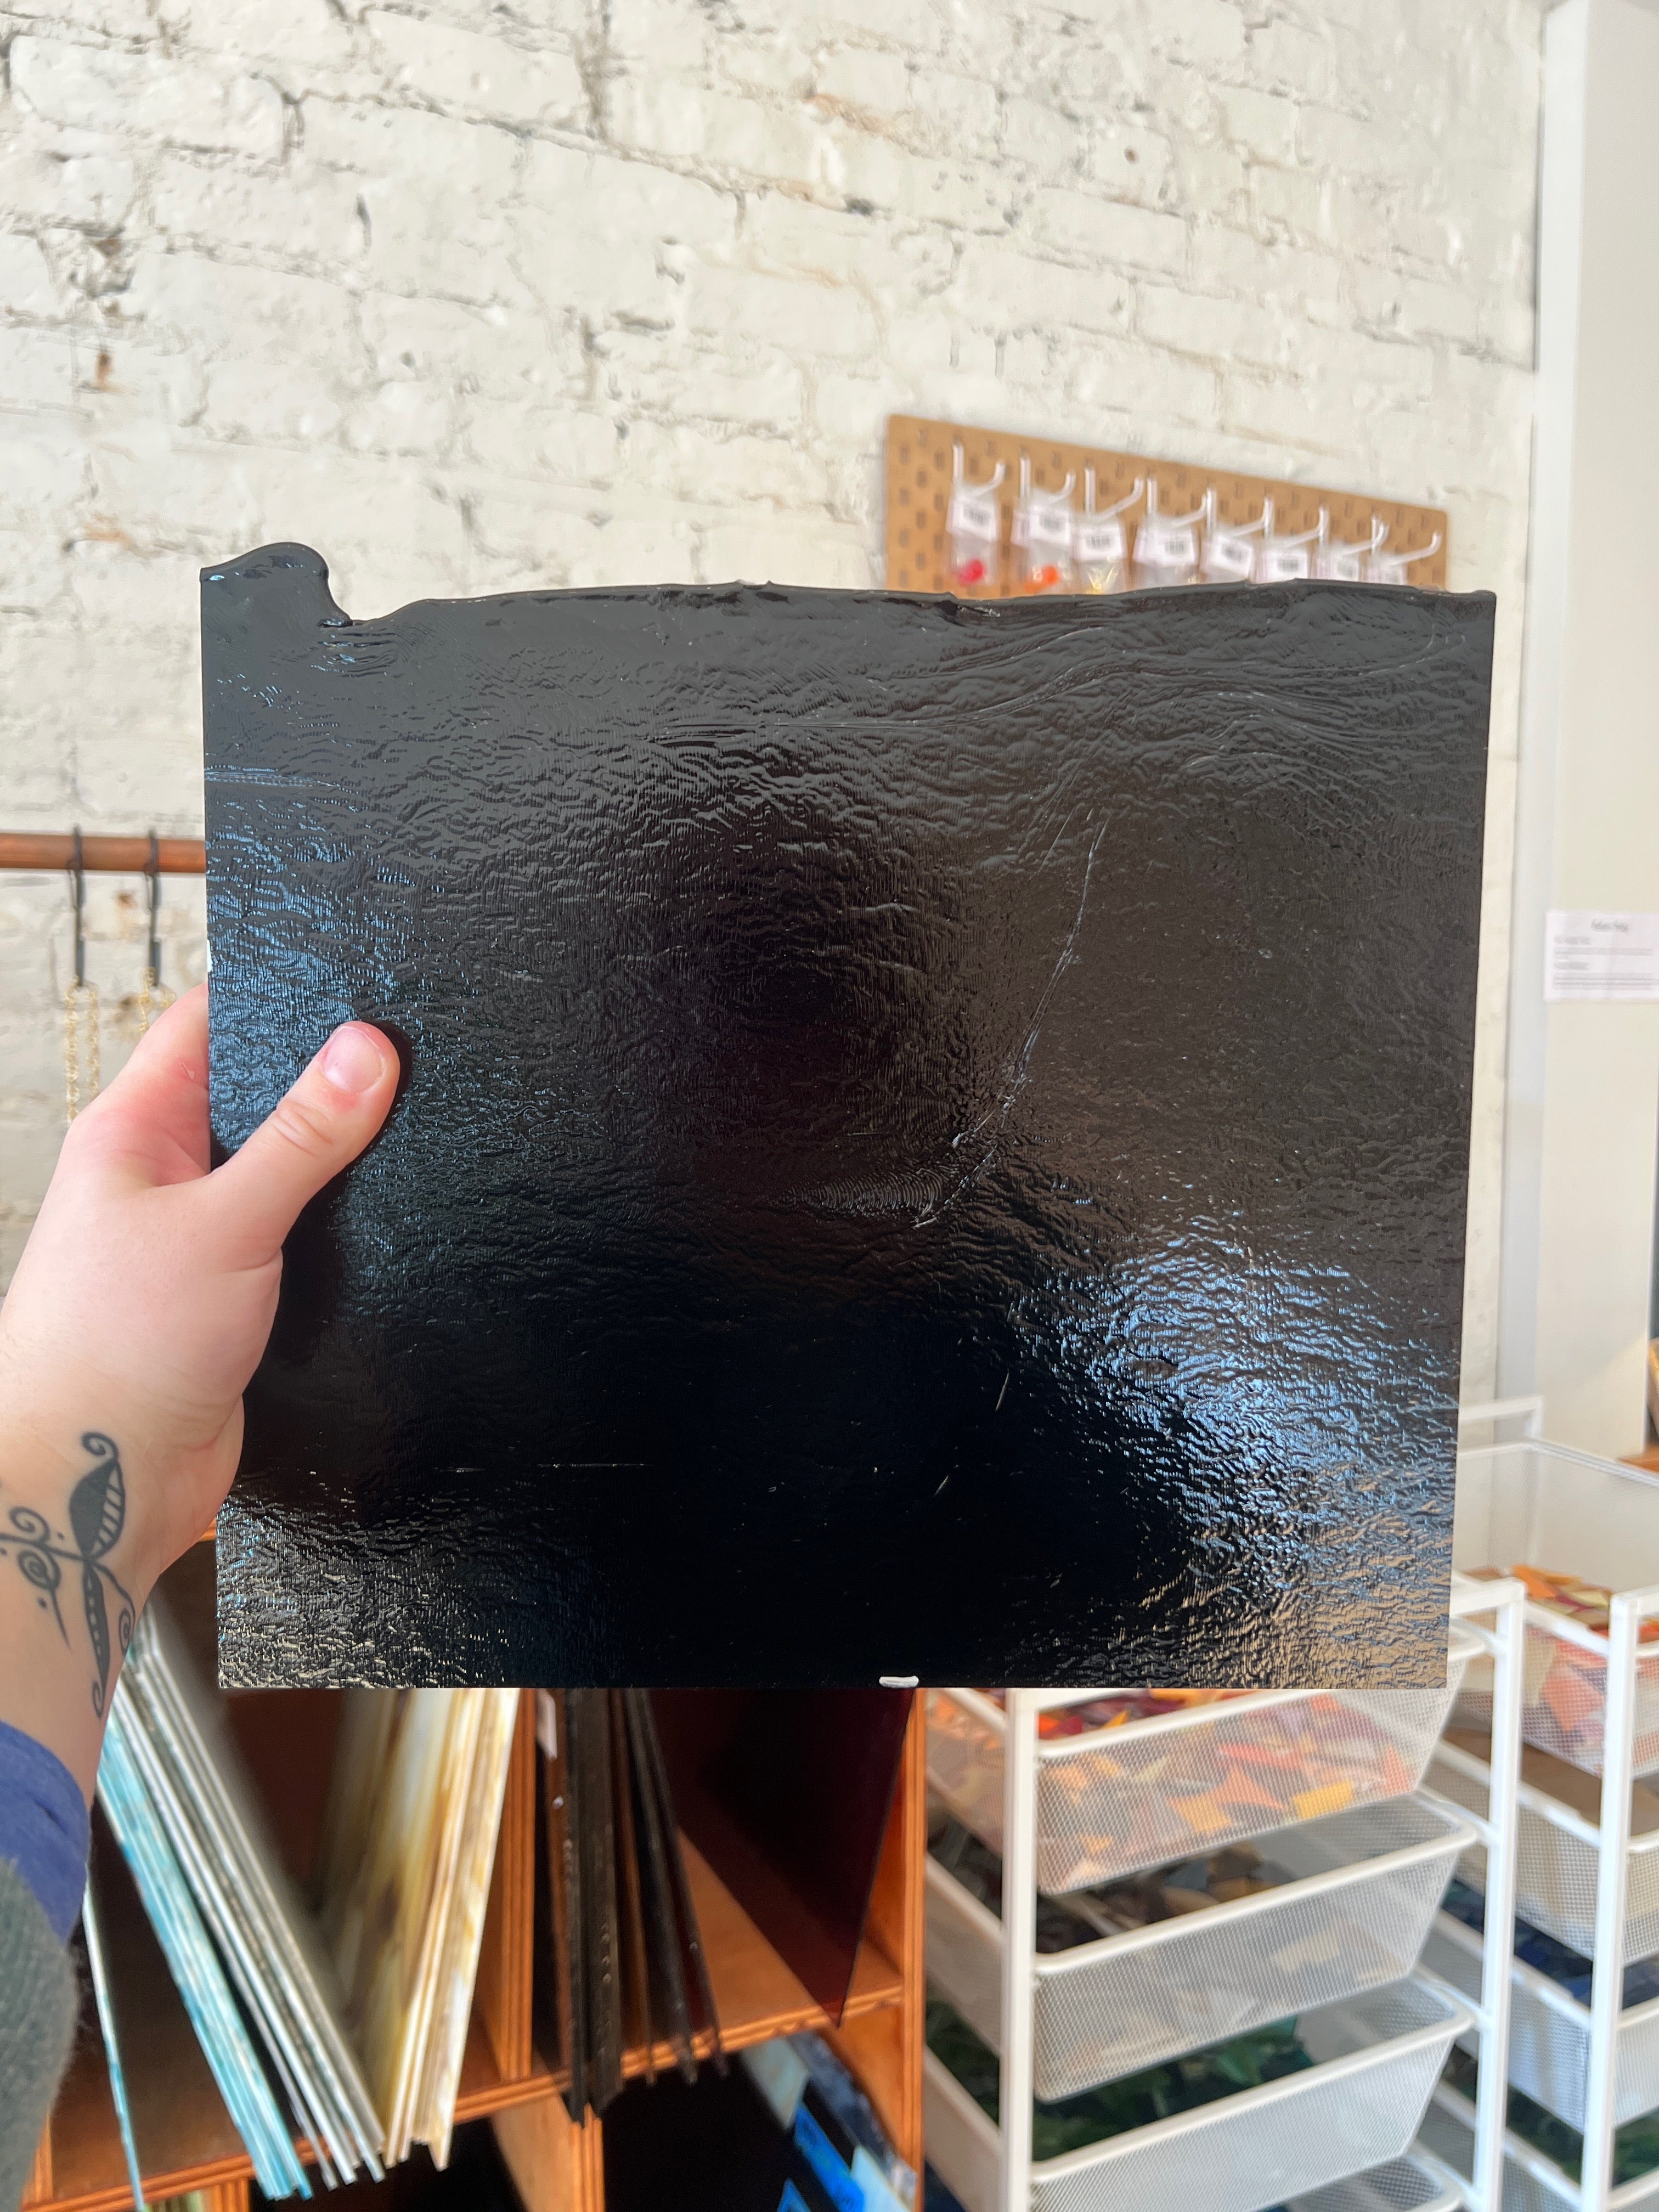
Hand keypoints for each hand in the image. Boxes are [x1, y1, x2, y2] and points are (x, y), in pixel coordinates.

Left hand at [0, 985, 398, 1793]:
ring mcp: (200, 1238)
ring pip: (290, 1175)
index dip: (282, 992)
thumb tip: (367, 1049)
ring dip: (342, 1167)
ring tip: (417, 1135)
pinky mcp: (236, 1299)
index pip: (210, 1021)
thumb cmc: (112, 1349)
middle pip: (261, 1096)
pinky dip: (343, 1234)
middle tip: (415, 1058)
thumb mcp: (224, 1223)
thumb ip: (303, 1139)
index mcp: (136, 1129)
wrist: (94, 1483)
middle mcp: (165, 1176)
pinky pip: (302, 1244)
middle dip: (331, 1081)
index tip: (363, 981)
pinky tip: (392, 1227)